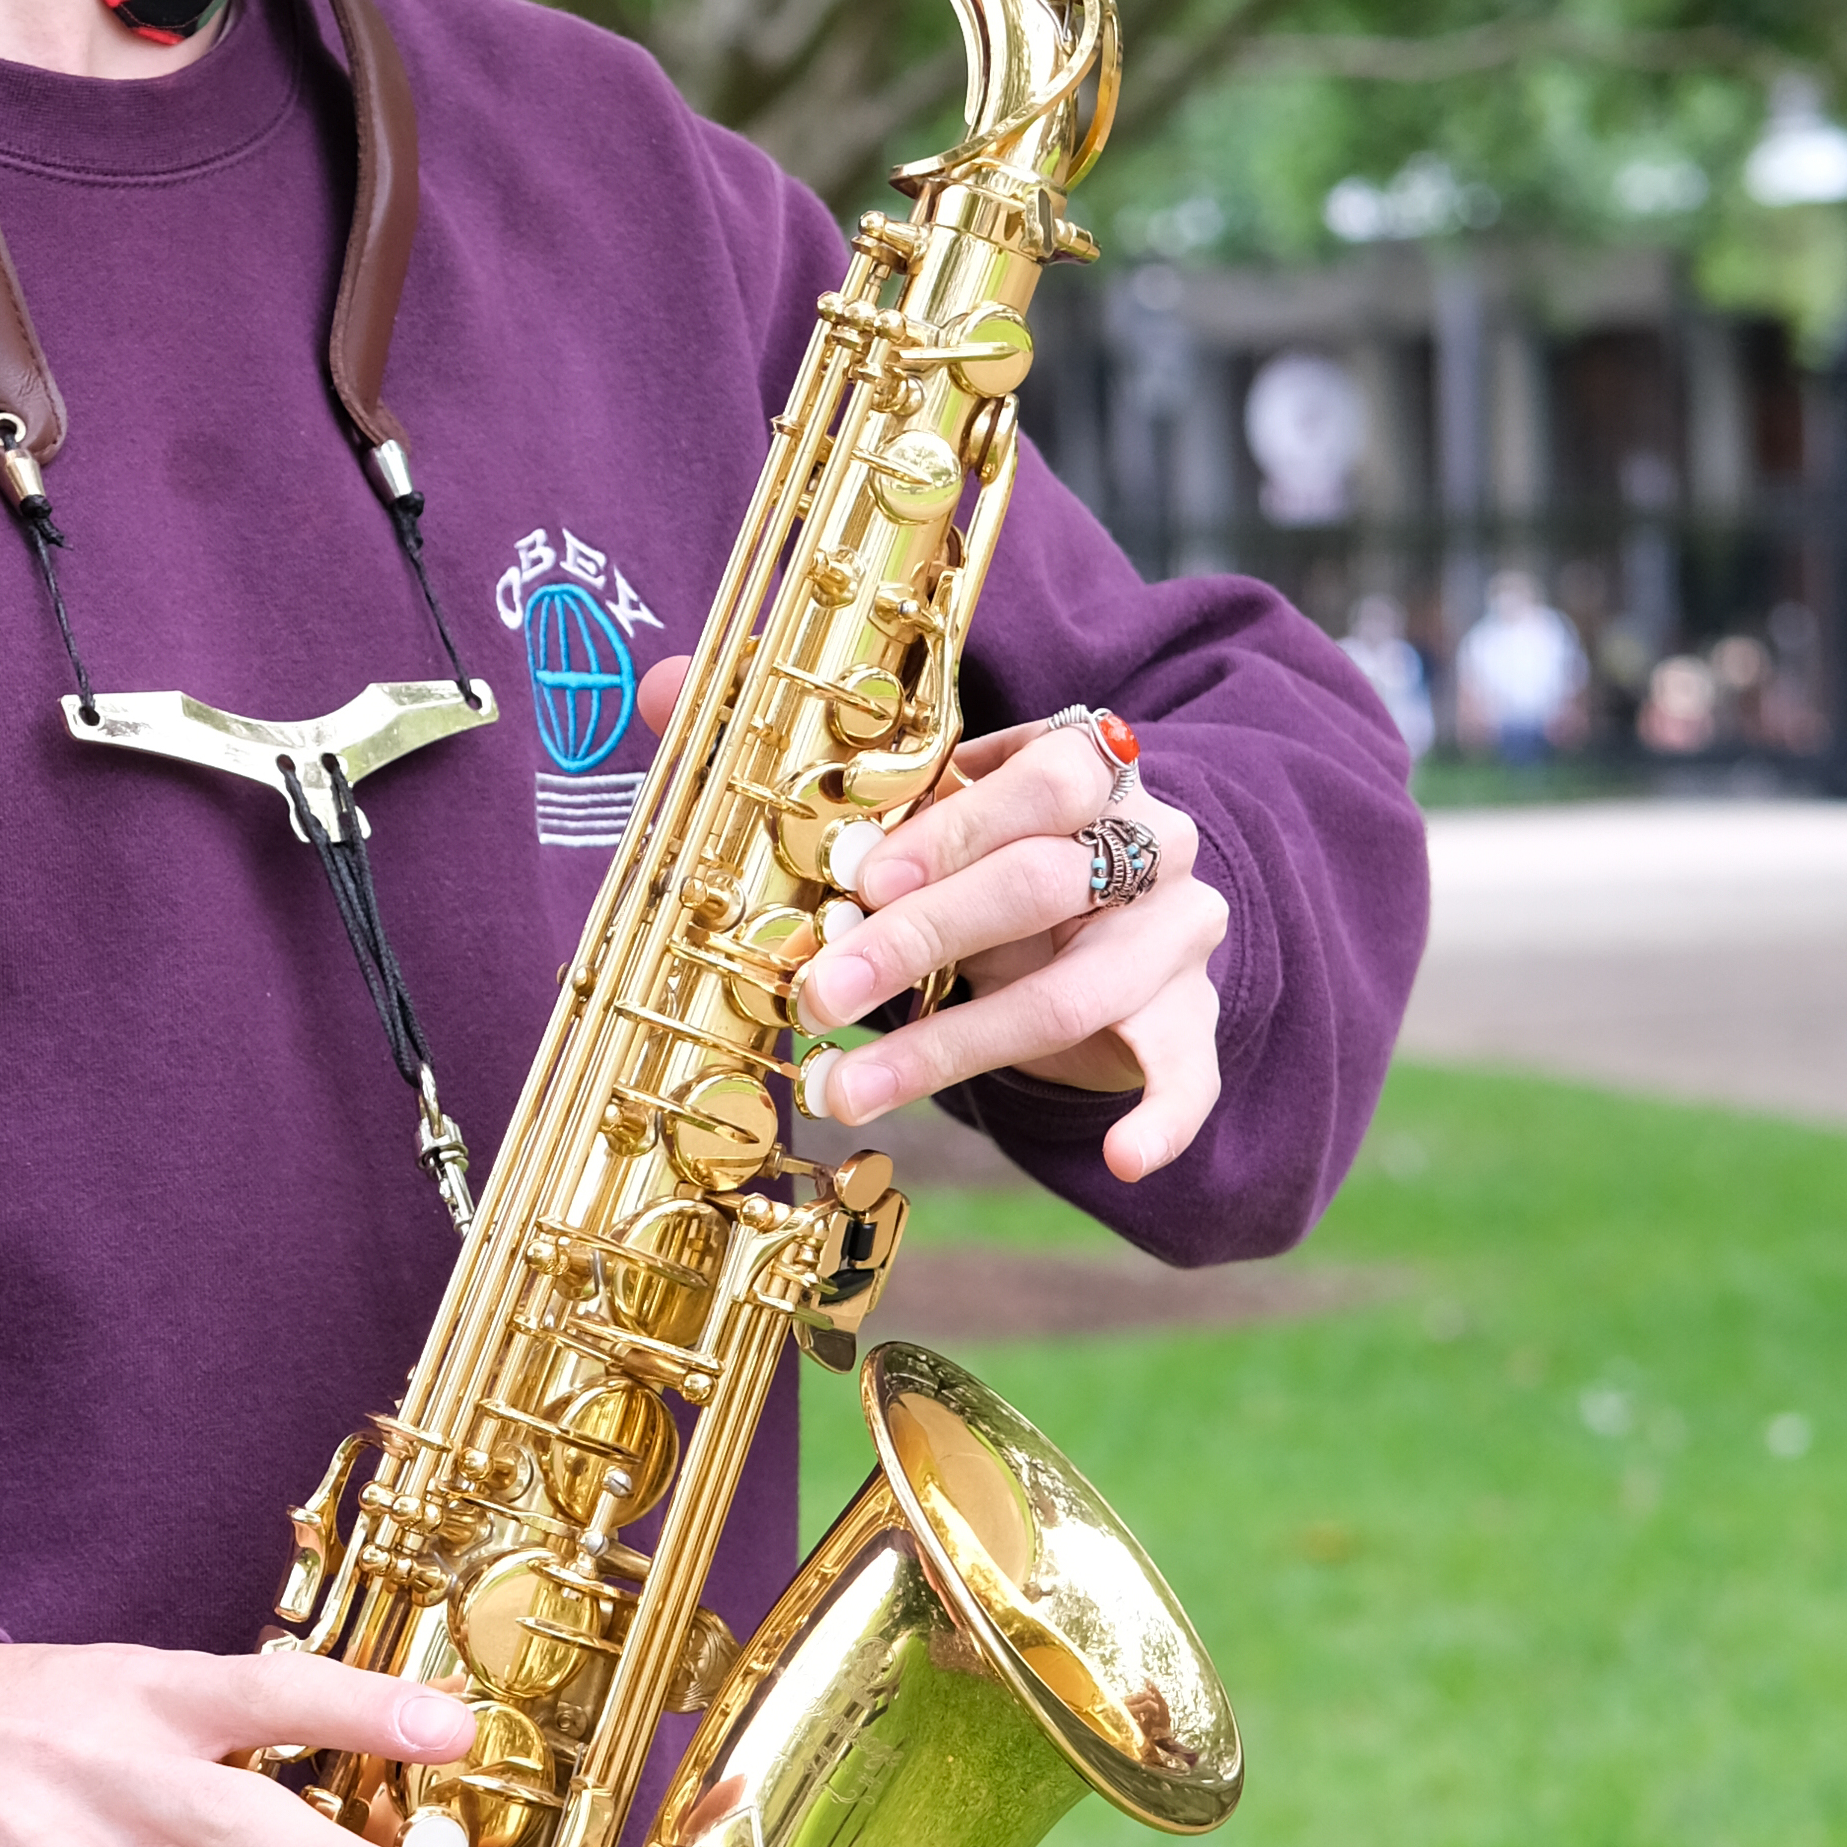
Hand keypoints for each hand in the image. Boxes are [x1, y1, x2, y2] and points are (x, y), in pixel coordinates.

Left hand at [631, 675, 1228, 1184]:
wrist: (1117, 910)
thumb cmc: (994, 851)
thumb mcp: (925, 800)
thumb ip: (804, 753)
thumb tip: (657, 687)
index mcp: (1087, 767)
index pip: (1039, 781)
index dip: (951, 829)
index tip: (858, 880)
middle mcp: (1148, 843)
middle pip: (1044, 888)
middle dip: (920, 941)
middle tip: (816, 994)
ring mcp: (1174, 937)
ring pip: (1075, 995)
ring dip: (955, 1050)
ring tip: (848, 1091)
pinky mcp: (1189, 1020)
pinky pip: (1190, 1072)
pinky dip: (1160, 1118)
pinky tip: (1122, 1159)